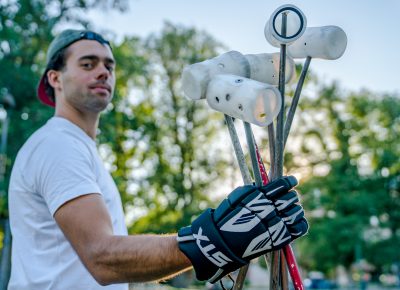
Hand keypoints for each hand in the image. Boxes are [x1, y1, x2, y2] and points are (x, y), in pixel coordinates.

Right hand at [177, 176, 307, 282]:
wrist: (223, 243)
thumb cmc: (226, 217)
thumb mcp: (236, 197)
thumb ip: (254, 190)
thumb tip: (270, 183)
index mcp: (257, 198)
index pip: (281, 186)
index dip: (290, 182)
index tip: (294, 180)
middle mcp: (267, 211)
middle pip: (290, 199)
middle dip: (292, 197)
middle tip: (291, 197)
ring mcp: (274, 226)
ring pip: (296, 213)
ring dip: (296, 209)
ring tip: (294, 209)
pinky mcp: (278, 240)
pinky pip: (298, 229)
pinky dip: (301, 223)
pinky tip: (297, 220)